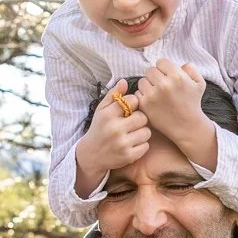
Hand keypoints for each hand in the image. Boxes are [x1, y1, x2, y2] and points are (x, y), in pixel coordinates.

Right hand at [74, 80, 150, 196]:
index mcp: (108, 114)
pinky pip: (146, 146)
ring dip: (142, 132)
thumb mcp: (101, 110)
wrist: (90, 155)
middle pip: (143, 117)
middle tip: (133, 123)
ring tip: (132, 134)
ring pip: (147, 132)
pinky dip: (141, 145)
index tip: (129, 109)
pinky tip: (132, 144)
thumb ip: (113, 95)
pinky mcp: (128, 156)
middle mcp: (115, 129)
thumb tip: (124, 81)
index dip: (134, 104)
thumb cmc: (99, 128)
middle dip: (140, 119)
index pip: (133, 100)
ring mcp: (122, 144)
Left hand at [136, 60, 216, 169]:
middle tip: (161, 86)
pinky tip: (152, 102)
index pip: (161, 62)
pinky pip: (137, 93)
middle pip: (150, 71)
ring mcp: (152, 95)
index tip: (167, 77)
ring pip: (142, 81)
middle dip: (155, 77)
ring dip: (148, 86)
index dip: (164, 69)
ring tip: (157, 94)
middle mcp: (164, 84)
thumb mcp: (199, 83)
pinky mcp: (145, 105)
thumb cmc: (193, 103)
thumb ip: (191, 69)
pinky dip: (143, 97)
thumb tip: (180, 64)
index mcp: (177, 76)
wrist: (187, 126)